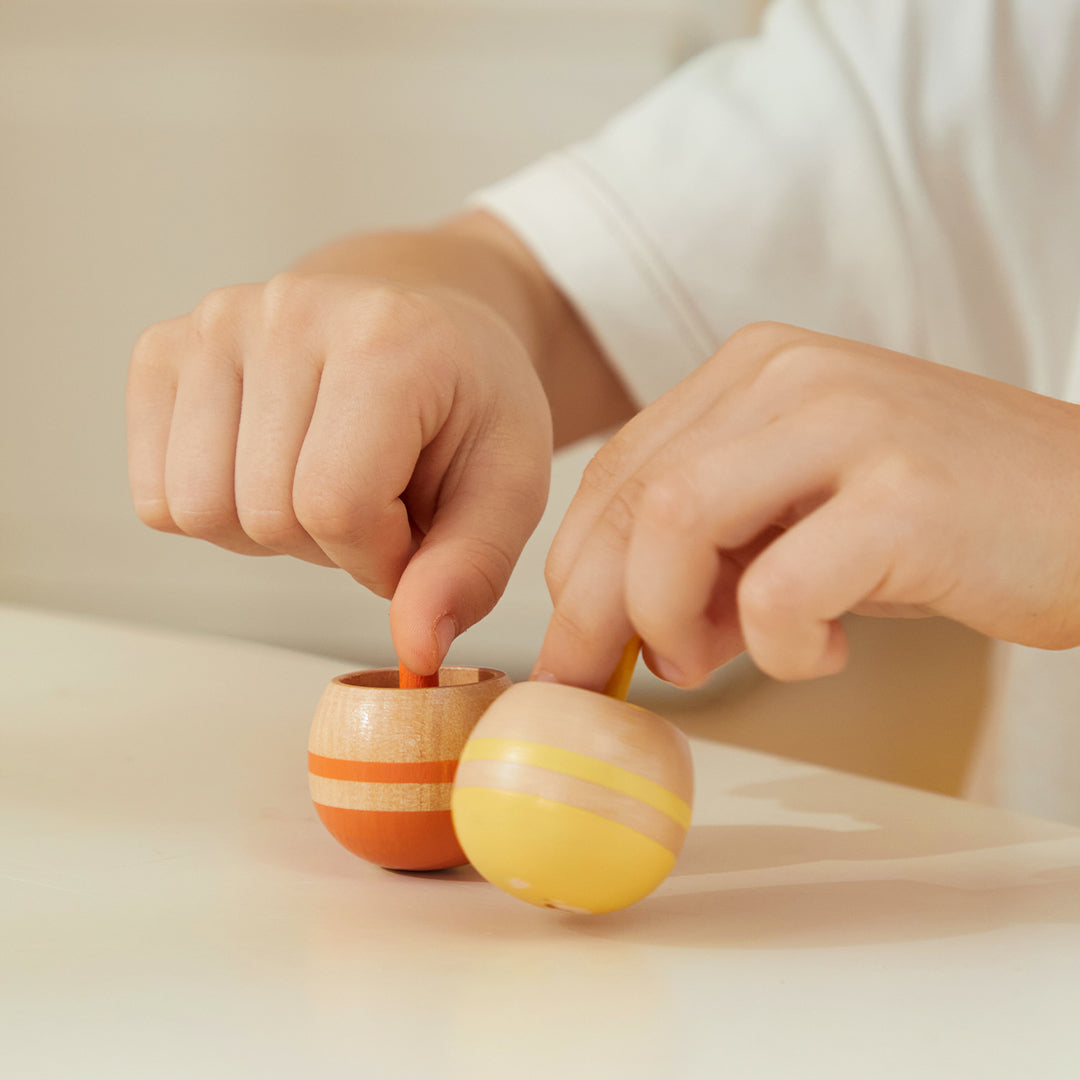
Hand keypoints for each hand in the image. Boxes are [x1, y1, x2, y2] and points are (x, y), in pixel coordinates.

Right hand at [127, 272, 551, 671]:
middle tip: (375, 501)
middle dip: (328, 544)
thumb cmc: (466, 404)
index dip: (377, 557)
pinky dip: (214, 509)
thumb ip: (471, 570)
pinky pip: (156, 494)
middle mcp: (286, 311)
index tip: (412, 532)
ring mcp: (215, 324)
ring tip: (322, 482)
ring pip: (197, 509)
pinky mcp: (163, 350)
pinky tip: (272, 469)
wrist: (422, 325)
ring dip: (265, 531)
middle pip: (263, 513)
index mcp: (386, 339)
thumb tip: (416, 651)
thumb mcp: (509, 484)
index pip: (336, 505)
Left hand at [534, 322, 1079, 686]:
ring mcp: (850, 424)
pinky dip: (778, 647)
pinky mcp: (904, 496)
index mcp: (755, 370)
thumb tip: (615, 624)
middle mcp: (792, 376)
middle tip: (602, 679)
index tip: (579, 641)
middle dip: (596, 610)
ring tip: (710, 660)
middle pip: (634, 499)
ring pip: (677, 525)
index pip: (621, 470)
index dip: (580, 566)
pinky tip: (827, 651)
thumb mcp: (803, 513)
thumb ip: (711, 545)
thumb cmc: (944, 524)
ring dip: (668, 619)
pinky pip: (779, 591)